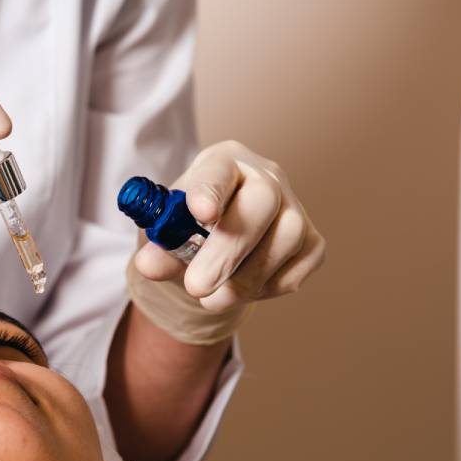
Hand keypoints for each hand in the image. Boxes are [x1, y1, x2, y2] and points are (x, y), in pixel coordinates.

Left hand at [133, 140, 325, 313]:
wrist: (215, 247)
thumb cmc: (190, 229)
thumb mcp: (167, 235)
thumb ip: (159, 248)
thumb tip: (148, 265)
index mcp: (222, 162)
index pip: (219, 169)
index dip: (211, 190)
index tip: (201, 213)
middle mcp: (266, 176)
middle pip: (261, 202)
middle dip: (228, 250)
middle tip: (197, 286)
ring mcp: (295, 207)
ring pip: (287, 238)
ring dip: (246, 279)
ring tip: (212, 298)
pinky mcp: (312, 241)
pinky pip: (297, 268)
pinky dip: (267, 287)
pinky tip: (241, 288)